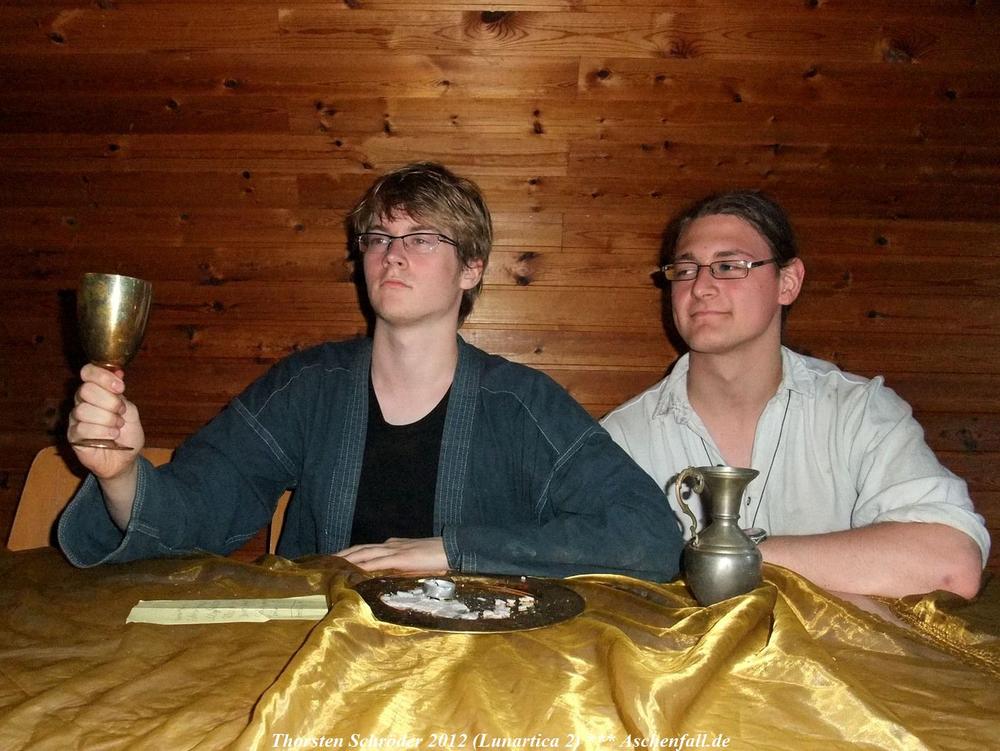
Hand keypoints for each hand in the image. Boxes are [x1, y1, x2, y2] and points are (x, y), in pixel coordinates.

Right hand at [68, 363, 145, 478]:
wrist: (125, 459)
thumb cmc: (127, 433)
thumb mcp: (131, 411)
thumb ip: (121, 394)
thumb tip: (117, 372)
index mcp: (96, 391)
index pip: (88, 372)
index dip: (102, 376)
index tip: (120, 387)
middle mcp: (82, 402)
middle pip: (85, 390)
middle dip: (109, 402)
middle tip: (121, 412)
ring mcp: (75, 419)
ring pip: (84, 410)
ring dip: (108, 419)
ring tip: (117, 427)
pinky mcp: (72, 436)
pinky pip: (83, 428)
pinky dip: (103, 432)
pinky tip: (111, 437)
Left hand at [335, 537, 447, 572]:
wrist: (452, 549)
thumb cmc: (437, 557)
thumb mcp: (415, 561)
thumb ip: (402, 566)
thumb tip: (390, 575)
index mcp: (394, 545)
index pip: (367, 548)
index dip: (351, 553)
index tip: (338, 560)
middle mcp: (390, 545)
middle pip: (360, 549)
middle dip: (343, 554)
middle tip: (326, 561)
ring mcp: (394, 550)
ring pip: (364, 553)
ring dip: (347, 559)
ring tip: (333, 565)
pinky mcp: (400, 558)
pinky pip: (376, 562)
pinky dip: (362, 566)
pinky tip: (352, 571)